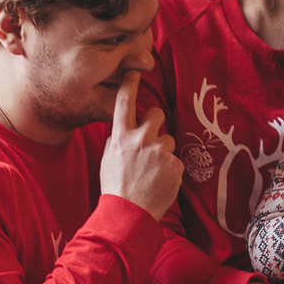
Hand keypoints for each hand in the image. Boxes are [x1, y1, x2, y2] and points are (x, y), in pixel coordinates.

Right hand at [99, 76, 180, 219]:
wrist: (129, 214)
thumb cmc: (116, 188)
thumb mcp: (108, 159)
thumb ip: (118, 140)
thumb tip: (123, 130)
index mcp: (121, 136)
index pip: (125, 101)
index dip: (130, 82)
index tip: (134, 69)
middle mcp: (141, 139)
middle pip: (157, 113)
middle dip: (157, 121)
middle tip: (151, 140)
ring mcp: (160, 151)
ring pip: (169, 139)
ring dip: (164, 151)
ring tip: (153, 171)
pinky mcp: (175, 164)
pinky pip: (175, 160)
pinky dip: (170, 170)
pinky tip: (160, 181)